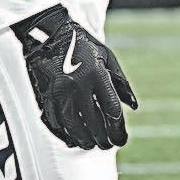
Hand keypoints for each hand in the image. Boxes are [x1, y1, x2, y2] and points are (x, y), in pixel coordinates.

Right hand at [13, 3, 136, 149]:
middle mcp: (77, 86)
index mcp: (95, 74)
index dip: (118, 130)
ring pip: (75, 130)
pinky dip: (68, 136)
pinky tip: (75, 139)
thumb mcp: (107, 57)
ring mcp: (59, 94)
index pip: (111, 111)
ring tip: (93, 143)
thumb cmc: (82, 44)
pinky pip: (58, 126)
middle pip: (94, 125)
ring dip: (87, 141)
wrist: (48, 35)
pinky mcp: (46, 98)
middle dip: (104, 140)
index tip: (122, 138)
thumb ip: (120, 83)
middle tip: (109, 144)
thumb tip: (132, 106)